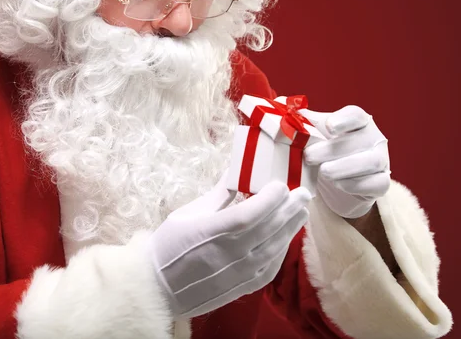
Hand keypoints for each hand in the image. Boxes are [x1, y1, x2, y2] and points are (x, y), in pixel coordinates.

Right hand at [147, 175, 310, 318]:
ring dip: (291, 228)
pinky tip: (287, 238)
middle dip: (288, 208)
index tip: (280, 184)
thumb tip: (235, 171)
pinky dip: (281, 251)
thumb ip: (217, 195)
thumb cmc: (169, 245)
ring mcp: (237, 273)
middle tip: (302, 193)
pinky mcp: (241, 288)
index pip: (250, 214)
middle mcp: (229, 254)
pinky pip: (269, 268)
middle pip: (268, 228)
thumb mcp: (187, 214)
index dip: (269, 199)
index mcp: (211, 232)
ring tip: (301, 212)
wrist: (158, 288)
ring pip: (273, 248)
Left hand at [300, 105, 390, 218]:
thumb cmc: (325, 152)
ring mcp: (381, 161)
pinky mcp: (382, 183)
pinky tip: (338, 184)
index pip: (355, 115)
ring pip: (371, 162)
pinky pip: (376, 184)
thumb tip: (280, 102)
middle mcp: (372, 139)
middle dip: (332, 150)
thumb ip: (300, 120)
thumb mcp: (313, 134)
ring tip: (323, 172)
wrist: (338, 183)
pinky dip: (356, 185)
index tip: (329, 127)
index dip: (343, 120)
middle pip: (359, 141)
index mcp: (356, 123)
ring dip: (345, 167)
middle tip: (309, 157)